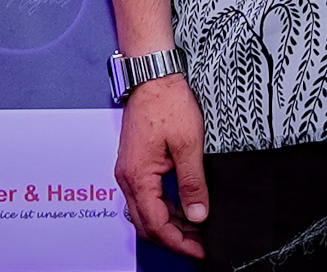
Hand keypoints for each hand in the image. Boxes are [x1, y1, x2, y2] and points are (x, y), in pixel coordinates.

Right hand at [114, 72, 209, 258]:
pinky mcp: (135, 163)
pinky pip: (146, 196)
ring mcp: (129, 171)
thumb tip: (197, 214)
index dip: (178, 242)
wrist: (153, 76)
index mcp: (137, 176)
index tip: (199, 250)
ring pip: (145, 212)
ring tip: (196, 228)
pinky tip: (183, 206)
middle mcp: (127, 178)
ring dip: (169, 223)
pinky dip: (164, 207)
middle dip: (173, 238)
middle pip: (147, 224)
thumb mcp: (189, 144)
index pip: (156, 224)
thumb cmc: (168, 103)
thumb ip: (192, 182)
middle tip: (199, 245)